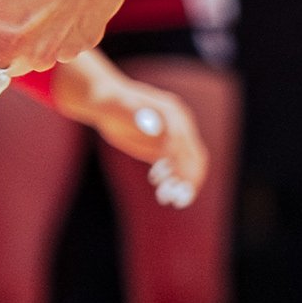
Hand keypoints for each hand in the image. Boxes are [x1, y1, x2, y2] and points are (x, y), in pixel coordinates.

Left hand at [76, 65, 210, 207]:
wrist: (107, 102)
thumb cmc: (112, 104)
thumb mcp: (122, 108)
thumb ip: (139, 118)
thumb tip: (158, 134)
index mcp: (173, 113)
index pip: (184, 142)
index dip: (181, 164)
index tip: (174, 183)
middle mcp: (180, 125)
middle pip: (193, 156)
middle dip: (187, 179)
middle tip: (178, 200)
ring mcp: (174, 137)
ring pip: (188, 165)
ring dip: (181, 183)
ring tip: (165, 197)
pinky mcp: (164, 148)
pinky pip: (175, 167)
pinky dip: (172, 179)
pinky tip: (158, 183)